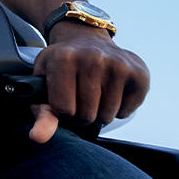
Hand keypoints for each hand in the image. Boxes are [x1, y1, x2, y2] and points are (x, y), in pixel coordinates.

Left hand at [27, 25, 147, 142]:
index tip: (62, 97)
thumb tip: (39, 137)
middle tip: (79, 94)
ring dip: (99, 111)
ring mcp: (119, 64)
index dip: (61, 111)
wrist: (86, 40)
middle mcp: (93, 58)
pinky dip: (118, 109)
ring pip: (107, 116)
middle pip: (87, 116)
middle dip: (81, 113)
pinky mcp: (139, 74)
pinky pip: (126, 113)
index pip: (63, 110)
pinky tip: (111, 90)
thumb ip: (41, 113)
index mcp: (64, 58)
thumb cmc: (61, 66)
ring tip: (94, 91)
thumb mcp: (43, 83)